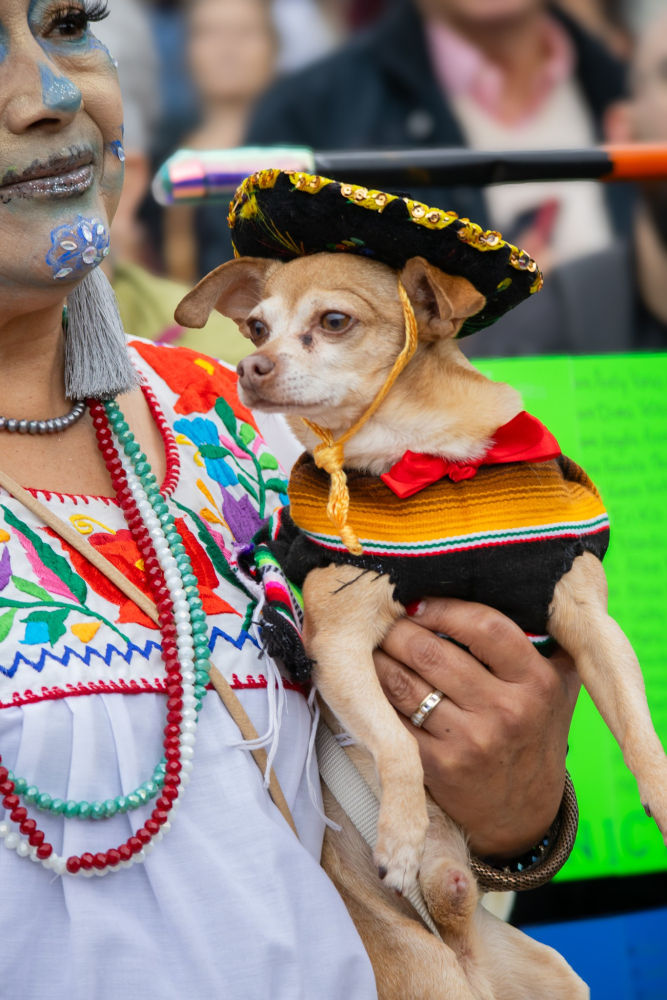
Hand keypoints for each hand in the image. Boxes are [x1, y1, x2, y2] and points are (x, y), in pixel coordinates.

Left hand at [373, 597, 580, 859]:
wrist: (523, 815)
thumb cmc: (535, 734)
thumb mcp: (559, 688)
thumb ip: (545, 641)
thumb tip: (521, 585)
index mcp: (537, 683)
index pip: (484, 626)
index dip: (444, 608)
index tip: (421, 603)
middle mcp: (507, 712)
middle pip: (432, 653)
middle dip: (398, 630)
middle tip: (383, 620)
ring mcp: (470, 742)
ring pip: (404, 683)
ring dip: (379, 658)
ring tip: (371, 644)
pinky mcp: (437, 768)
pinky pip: (393, 719)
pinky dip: (375, 695)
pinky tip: (369, 682)